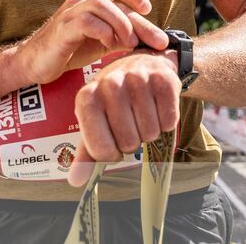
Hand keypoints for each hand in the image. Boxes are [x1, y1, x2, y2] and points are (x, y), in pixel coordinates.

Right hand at [14, 0, 168, 84]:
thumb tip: (154, 39)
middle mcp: (79, 1)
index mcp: (89, 1)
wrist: (34, 65)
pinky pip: (86, 21)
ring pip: (100, 3)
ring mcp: (69, 14)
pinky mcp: (61, 30)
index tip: (147, 9)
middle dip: (134, 11)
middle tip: (150, 36)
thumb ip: (124, 36)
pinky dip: (104, 31)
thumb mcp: (103, 42)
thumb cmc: (70, 50)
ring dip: (121, 23)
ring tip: (128, 43)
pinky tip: (108, 44)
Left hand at [68, 52, 179, 186]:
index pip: (101, 150)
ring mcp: (136, 79)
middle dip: (134, 140)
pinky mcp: (163, 79)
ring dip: (151, 131)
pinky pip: (169, 121)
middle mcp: (109, 85)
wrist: (143, 65)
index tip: (113, 140)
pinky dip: (167, 121)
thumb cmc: (116, 99)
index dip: (112, 153)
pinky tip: (158, 107)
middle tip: (132, 123)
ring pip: (150, 133)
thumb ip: (87, 152)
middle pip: (129, 143)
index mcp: (87, 98)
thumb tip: (76, 181)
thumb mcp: (97, 121)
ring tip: (144, 113)